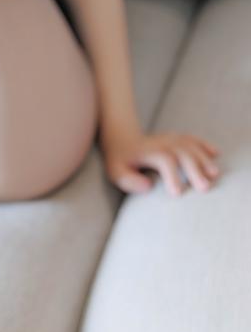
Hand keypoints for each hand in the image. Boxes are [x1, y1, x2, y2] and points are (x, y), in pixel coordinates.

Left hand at [101, 126, 220, 195]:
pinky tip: (215, 153)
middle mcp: (161, 143)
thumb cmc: (120, 160)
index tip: (177, 193)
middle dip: (194, 169)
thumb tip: (148, 186)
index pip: (163, 159)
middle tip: (205, 188)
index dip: (171, 175)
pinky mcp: (177, 139)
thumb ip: (129, 180)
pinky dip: (204, 145)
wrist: (122, 138)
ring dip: (203, 159)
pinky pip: (192, 139)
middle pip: (181, 152)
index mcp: (146, 151)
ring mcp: (170, 139)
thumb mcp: (116, 171)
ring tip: (214, 174)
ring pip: (190, 146)